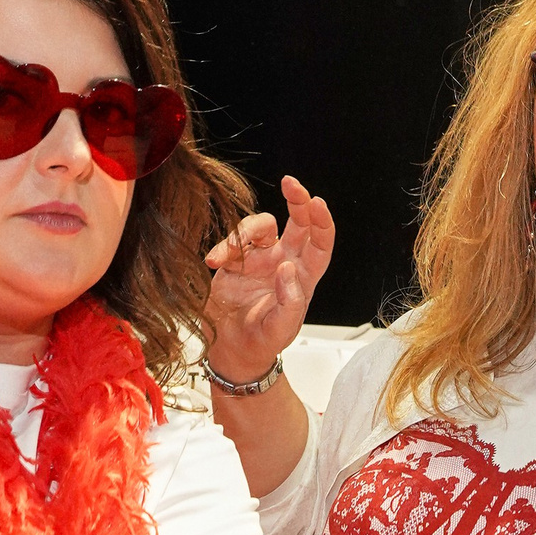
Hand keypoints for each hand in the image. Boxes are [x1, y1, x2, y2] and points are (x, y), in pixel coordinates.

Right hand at [203, 175, 334, 384]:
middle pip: (299, 222)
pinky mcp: (238, 260)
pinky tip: (214, 261)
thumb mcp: (280, 328)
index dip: (322, 221)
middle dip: (297, 199)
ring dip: (245, 231)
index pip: (320, 243)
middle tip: (290, 183)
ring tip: (228, 255)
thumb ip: (288, 301)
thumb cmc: (261, 342)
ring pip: (261, 226)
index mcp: (304, 277)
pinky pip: (233, 241)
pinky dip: (223, 247)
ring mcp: (262, 259)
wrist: (231, 350)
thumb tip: (287, 269)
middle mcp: (285, 262)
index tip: (316, 203)